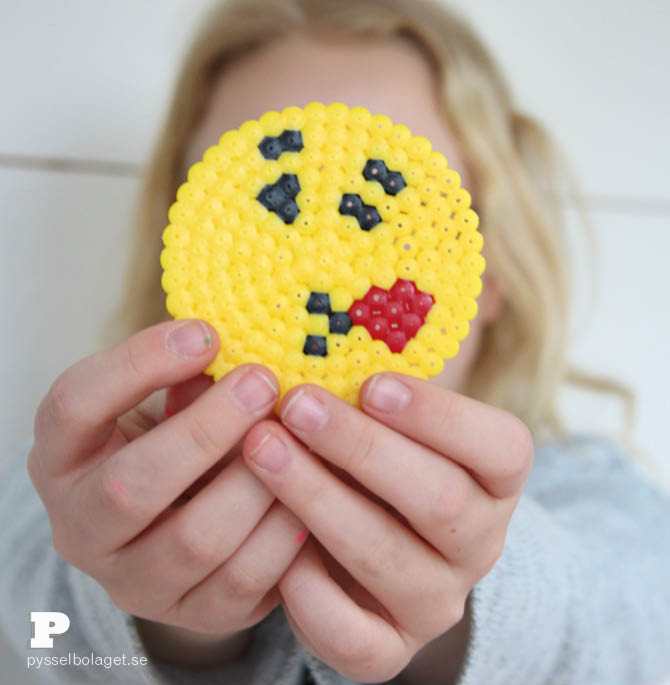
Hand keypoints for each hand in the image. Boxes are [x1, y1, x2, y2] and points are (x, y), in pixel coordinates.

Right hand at [27, 320, 308, 659]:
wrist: (177, 522)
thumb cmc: (174, 440)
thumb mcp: (166, 403)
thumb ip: (190, 379)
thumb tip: (244, 350)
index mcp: (64, 458)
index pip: (75, 406)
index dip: (139, 364)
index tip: (207, 334)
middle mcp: (82, 528)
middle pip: (133, 487)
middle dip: (209, 429)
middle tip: (263, 382)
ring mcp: (134, 582)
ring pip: (195, 542)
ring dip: (256, 483)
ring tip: (296, 438)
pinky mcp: (192, 614)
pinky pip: (243, 583)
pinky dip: (285, 534)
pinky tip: (309, 492)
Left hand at [241, 373, 532, 681]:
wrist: (375, 542)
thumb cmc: (380, 457)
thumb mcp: (393, 418)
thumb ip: (379, 381)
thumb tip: (336, 315)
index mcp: (495, 477)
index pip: (500, 446)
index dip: (439, 415)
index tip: (372, 383)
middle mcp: (479, 540)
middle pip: (439, 499)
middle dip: (360, 448)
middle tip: (296, 404)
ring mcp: (438, 599)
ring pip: (390, 559)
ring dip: (319, 500)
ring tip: (262, 449)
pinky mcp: (392, 646)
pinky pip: (360, 643)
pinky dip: (314, 600)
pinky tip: (278, 555)